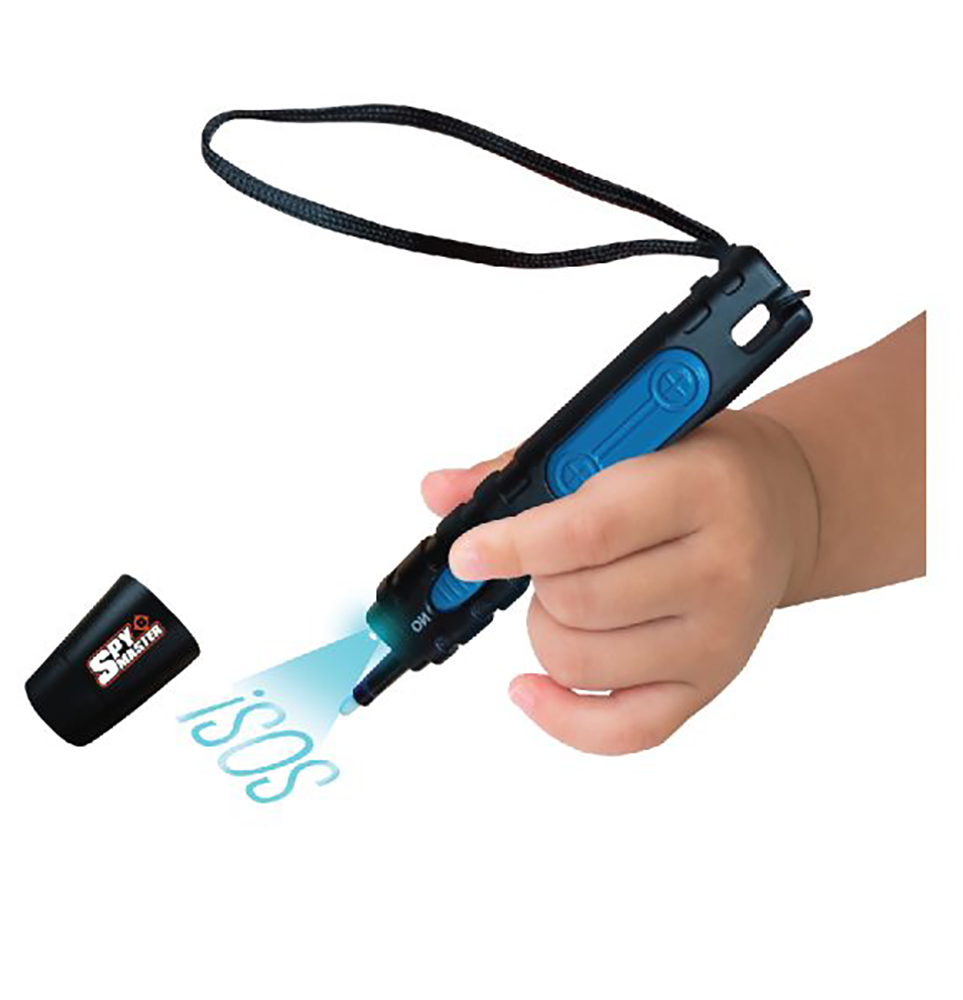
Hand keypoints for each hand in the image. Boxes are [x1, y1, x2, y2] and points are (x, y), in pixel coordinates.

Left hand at [421, 410, 819, 754]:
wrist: (782, 505)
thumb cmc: (695, 465)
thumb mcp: (626, 436)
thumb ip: (529, 464)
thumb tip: (438, 491)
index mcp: (700, 490)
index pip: (588, 532)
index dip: (512, 545)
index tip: (467, 552)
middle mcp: (721, 570)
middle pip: (575, 603)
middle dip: (536, 578)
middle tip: (551, 555)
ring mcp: (718, 638)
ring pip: (579, 662)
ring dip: (544, 627)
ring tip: (567, 594)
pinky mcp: (708, 686)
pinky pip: (620, 732)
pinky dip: (560, 717)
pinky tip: (528, 687)